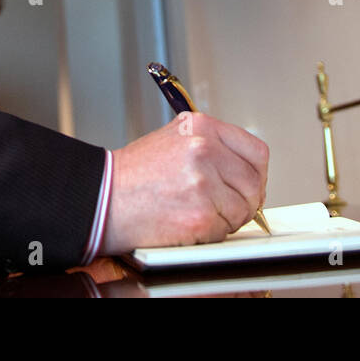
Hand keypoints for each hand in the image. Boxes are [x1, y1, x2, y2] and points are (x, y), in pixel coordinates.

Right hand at [98, 112, 268, 254]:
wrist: (102, 199)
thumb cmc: (133, 175)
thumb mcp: (174, 139)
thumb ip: (210, 146)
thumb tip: (242, 167)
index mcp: (202, 126)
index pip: (256, 151)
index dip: (255, 173)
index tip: (248, 184)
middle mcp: (205, 149)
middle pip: (253, 182)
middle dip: (244, 200)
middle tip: (224, 207)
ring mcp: (204, 182)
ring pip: (242, 208)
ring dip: (226, 218)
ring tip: (197, 213)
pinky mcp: (200, 215)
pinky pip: (224, 230)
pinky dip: (211, 234)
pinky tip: (187, 224)